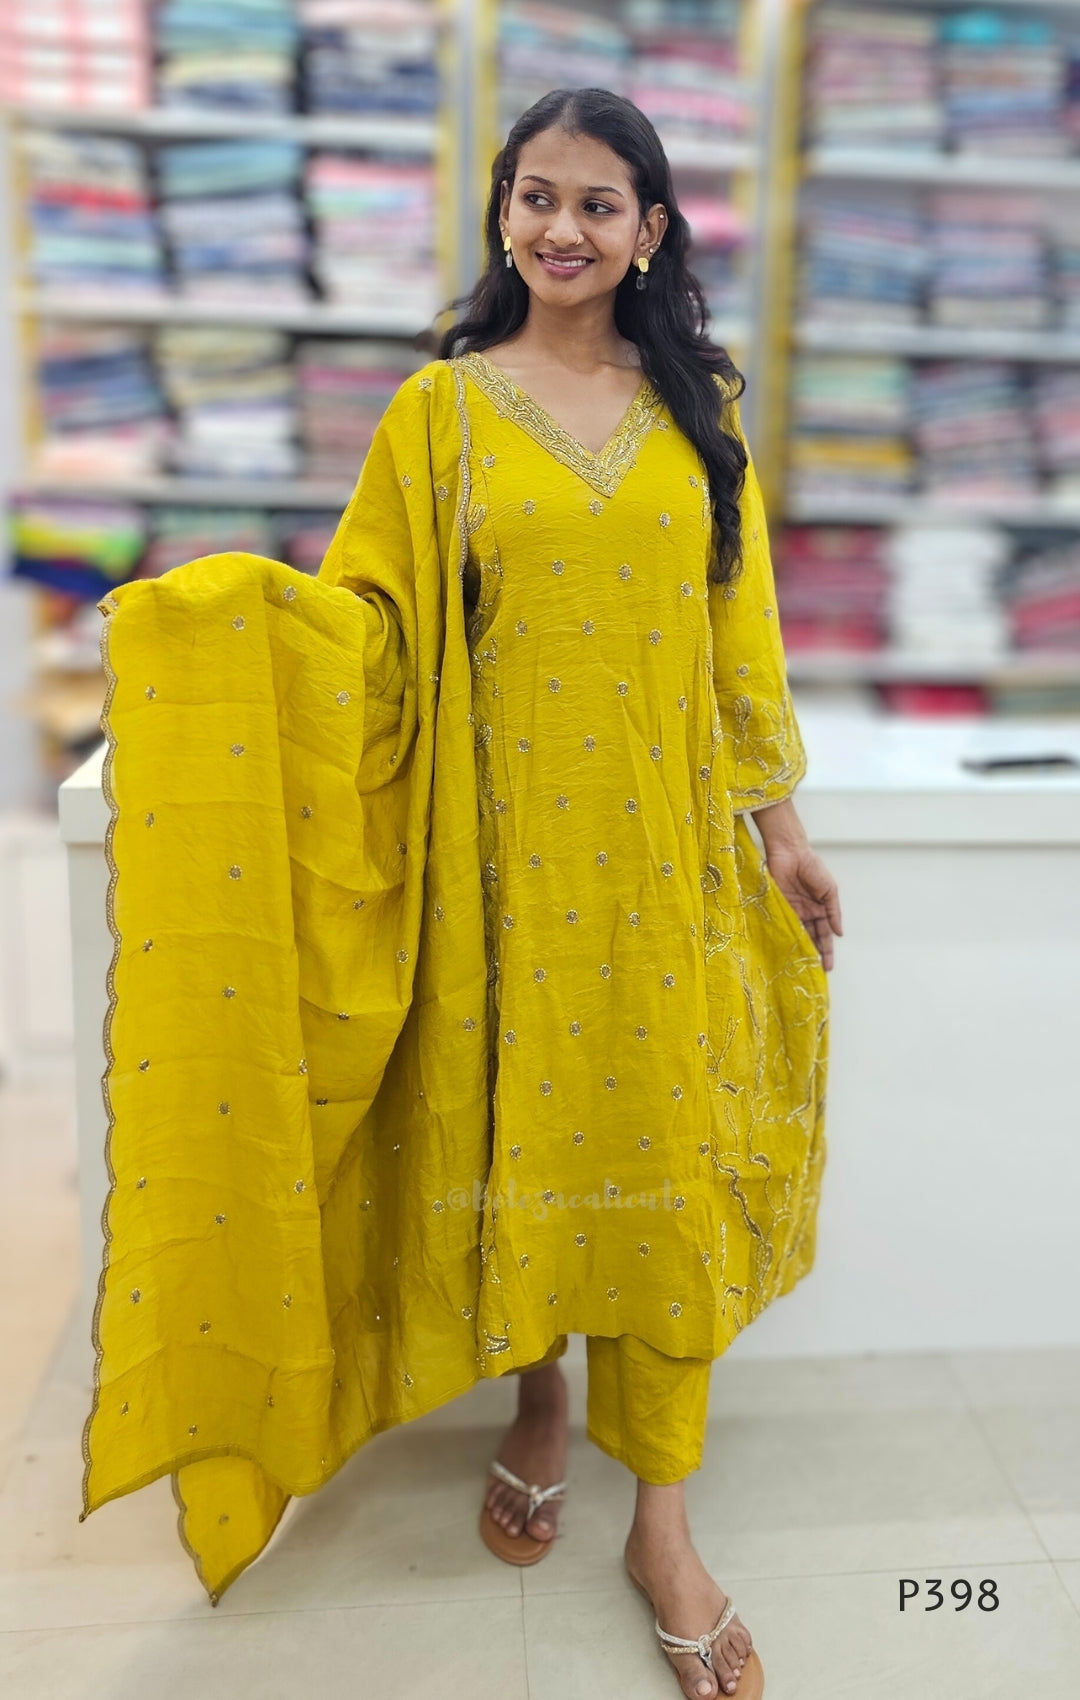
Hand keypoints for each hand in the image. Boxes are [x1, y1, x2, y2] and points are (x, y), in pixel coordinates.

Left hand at [764, 840, 842, 970]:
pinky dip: (787, 937)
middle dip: (814, 954)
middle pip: (811, 938)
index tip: (828, 966)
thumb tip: (839, 933)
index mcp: (820, 909)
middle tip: (815, 972)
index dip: (826, 950)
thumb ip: (834, 912)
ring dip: (801, 949)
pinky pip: (784, 925)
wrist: (790, 853)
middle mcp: (806, 913)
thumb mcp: (829, 890)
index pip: (824, 935)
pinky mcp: (779, 908)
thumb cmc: (812, 867)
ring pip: (798, 935)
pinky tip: (789, 950)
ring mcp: (792, 911)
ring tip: (803, 966)